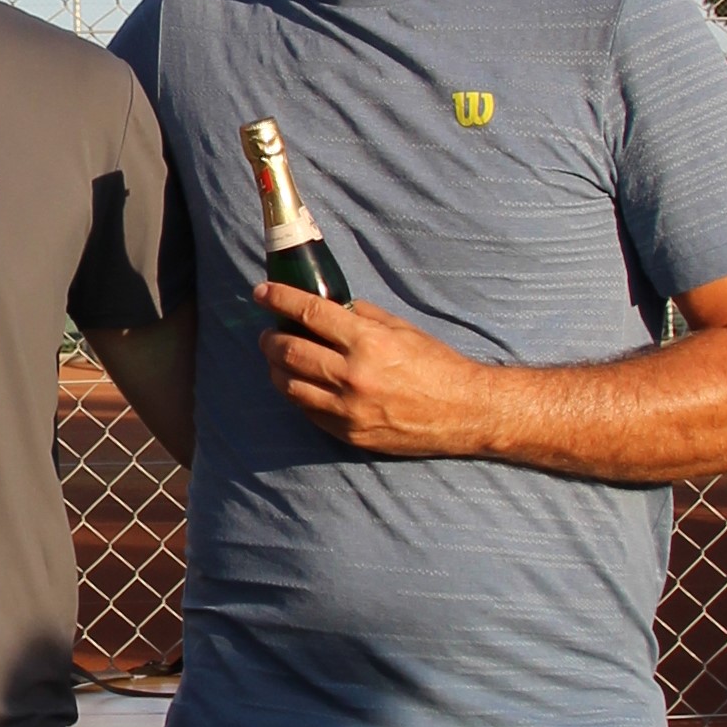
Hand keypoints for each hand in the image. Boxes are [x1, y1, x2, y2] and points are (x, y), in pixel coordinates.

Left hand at [255, 282, 495, 457]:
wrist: (465, 412)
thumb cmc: (436, 364)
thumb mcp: (401, 329)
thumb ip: (360, 317)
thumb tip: (325, 306)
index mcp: (368, 342)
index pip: (309, 313)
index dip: (279, 299)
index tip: (261, 293)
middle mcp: (353, 376)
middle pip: (289, 351)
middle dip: (270, 338)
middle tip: (268, 332)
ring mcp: (348, 408)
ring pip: (289, 385)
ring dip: (276, 368)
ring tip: (278, 358)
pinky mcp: (349, 433)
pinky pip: (307, 410)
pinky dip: (297, 393)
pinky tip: (300, 383)